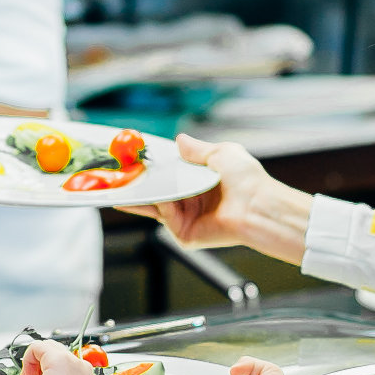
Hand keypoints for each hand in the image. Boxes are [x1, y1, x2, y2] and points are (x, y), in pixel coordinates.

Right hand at [128, 134, 283, 250]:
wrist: (257, 205)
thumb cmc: (247, 180)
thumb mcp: (221, 154)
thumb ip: (197, 149)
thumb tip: (179, 139)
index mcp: (201, 183)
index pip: (172, 175)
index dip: (154, 167)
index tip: (136, 156)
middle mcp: (192, 202)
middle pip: (158, 192)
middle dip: (138, 183)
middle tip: (117, 171)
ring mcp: (187, 219)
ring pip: (155, 204)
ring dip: (139, 193)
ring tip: (118, 181)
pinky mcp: (184, 234)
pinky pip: (163, 215)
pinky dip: (158, 203)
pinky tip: (154, 193)